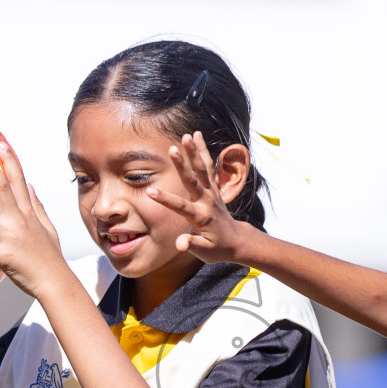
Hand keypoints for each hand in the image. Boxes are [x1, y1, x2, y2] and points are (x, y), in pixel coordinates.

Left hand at [0, 140, 69, 299]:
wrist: (56, 282)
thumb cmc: (50, 257)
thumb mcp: (48, 228)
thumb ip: (38, 207)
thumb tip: (32, 187)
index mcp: (28, 214)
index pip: (19, 181)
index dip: (10, 161)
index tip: (1, 144)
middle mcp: (18, 222)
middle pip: (2, 189)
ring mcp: (9, 239)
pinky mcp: (2, 257)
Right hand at [147, 132, 254, 263]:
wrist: (236, 241)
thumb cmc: (217, 249)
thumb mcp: (204, 252)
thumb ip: (191, 245)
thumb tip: (179, 244)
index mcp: (201, 217)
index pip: (181, 207)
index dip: (166, 200)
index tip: (150, 192)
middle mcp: (207, 201)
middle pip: (193, 181)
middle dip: (182, 165)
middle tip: (172, 149)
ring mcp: (212, 192)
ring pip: (202, 169)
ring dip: (195, 151)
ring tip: (186, 135)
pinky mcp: (214, 187)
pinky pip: (208, 166)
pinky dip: (203, 151)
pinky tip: (196, 135)